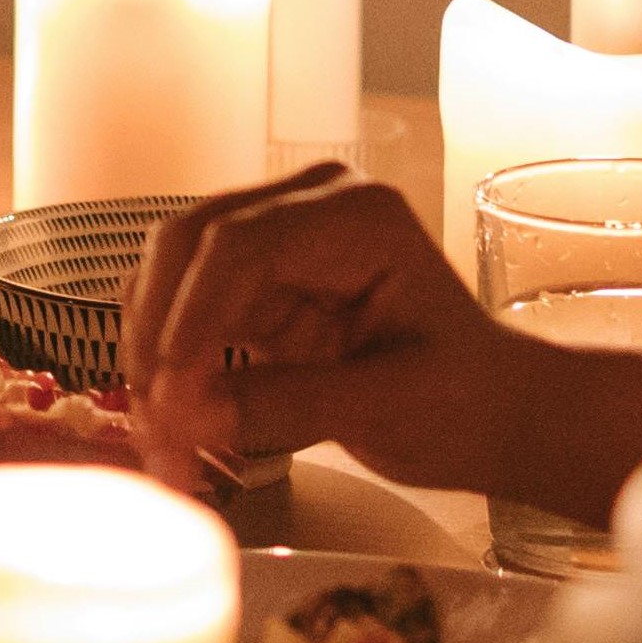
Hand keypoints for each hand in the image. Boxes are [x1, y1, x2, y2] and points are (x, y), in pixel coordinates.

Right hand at [126, 166, 641, 521]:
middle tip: (153, 425)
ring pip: (170, 270)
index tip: (168, 397)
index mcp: (356, 216)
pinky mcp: (254, 280)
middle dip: (158, 334)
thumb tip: (180, 415)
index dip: (189, 318)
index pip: (239, 245)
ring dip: (150, 348)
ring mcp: (276, 236)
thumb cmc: (465, 401)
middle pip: (189, 243)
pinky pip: (181, 303)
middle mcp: (308, 206)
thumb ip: (282, 404)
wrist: (491, 413)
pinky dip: (164, 357)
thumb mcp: (386, 408)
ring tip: (159, 436)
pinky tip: (169, 415)